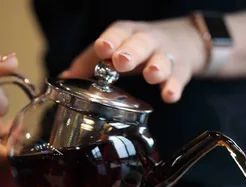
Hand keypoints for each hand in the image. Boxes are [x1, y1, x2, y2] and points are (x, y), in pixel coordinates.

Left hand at [61, 17, 205, 102]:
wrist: (182, 42)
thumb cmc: (137, 48)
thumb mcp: (114, 49)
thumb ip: (89, 63)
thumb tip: (63, 78)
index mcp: (127, 34)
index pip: (118, 32)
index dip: (111, 40)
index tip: (102, 49)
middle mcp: (147, 41)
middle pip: (141, 43)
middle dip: (131, 51)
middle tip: (121, 61)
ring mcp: (166, 55)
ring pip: (163, 59)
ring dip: (157, 67)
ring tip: (151, 76)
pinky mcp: (181, 70)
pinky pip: (179, 79)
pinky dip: (174, 87)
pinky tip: (169, 96)